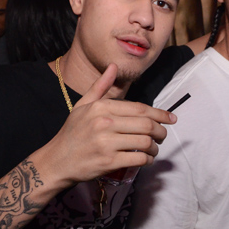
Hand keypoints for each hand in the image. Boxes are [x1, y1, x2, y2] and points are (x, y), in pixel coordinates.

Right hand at [42, 64, 176, 184]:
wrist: (56, 161)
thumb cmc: (72, 133)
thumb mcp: (82, 106)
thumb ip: (100, 86)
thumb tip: (113, 66)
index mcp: (101, 107)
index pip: (140, 108)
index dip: (160, 114)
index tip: (171, 118)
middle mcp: (105, 123)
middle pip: (146, 125)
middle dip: (161, 131)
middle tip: (163, 136)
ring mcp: (107, 143)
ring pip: (145, 142)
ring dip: (155, 147)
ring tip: (154, 149)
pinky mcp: (109, 162)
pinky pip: (138, 159)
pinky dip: (147, 160)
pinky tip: (146, 160)